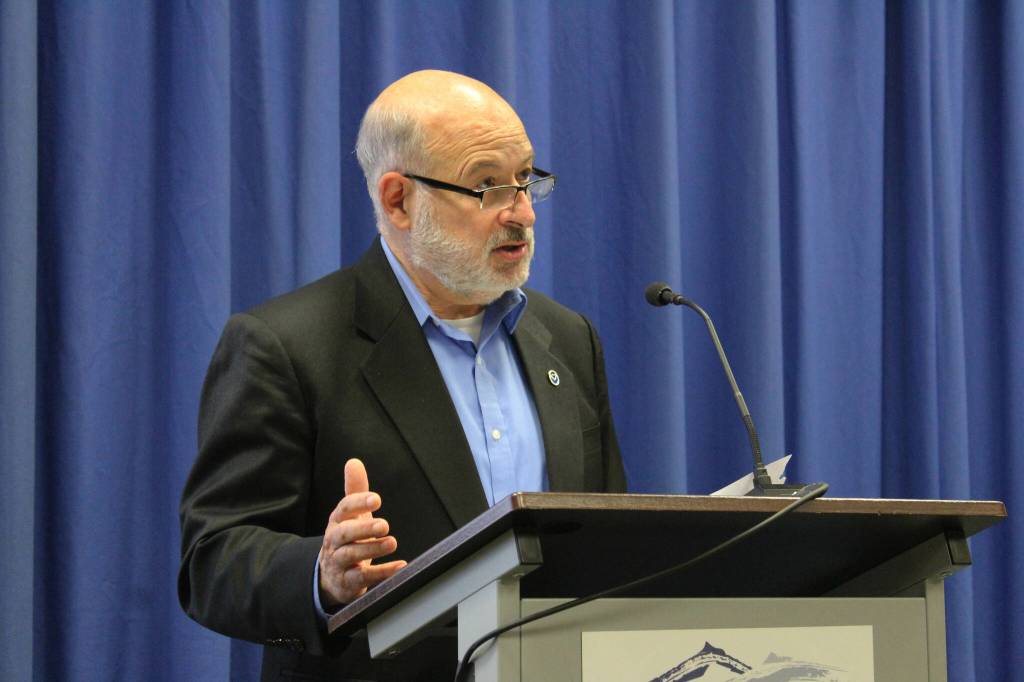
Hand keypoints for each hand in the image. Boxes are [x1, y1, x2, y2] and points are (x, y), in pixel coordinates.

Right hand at [318, 458, 405, 609]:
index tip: (376, 499)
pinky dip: (382, 573)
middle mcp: (335, 541)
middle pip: (344, 534)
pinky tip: (400, 567)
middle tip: (384, 524)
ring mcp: (339, 562)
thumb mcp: (350, 515)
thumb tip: (354, 462)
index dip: (358, 503)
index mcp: (337, 521)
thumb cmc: (346, 539)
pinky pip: (363, 578)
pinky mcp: (348, 582)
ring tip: (392, 542)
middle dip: (363, 528)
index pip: (343, 509)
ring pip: (351, 555)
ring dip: (372, 549)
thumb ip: (355, 490)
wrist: (332, 576)